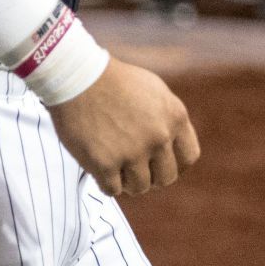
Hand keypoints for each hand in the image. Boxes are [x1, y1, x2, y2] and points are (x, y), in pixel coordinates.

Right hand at [47, 57, 199, 196]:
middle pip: (165, 178)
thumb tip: (173, 146)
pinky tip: (98, 166)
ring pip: (139, 187)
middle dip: (151, 176)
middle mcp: (158, 137)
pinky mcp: (105, 164)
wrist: (76, 76)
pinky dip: (105, 182)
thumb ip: (168, 119)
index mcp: (174, 117)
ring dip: (127, 180)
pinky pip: (112, 190)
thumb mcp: (153, 90)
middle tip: (133, 167)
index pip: (188, 157)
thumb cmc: (112, 80)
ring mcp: (132, 152)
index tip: (159, 163)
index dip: (174, 164)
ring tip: (114, 164)